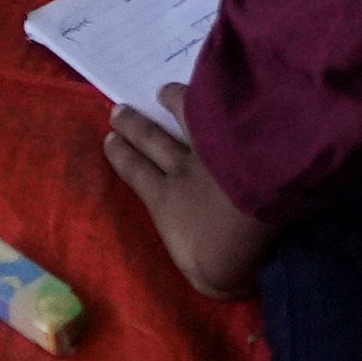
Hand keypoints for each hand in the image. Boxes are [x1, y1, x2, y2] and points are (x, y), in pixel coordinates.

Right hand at [103, 106, 267, 299]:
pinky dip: (209, 94)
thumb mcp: (212, 278)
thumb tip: (213, 272)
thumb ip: (209, 271)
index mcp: (166, 204)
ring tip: (163, 92)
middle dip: (135, 127)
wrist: (252, 219)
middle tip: (118, 110)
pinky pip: (217, 108)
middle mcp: (182, 169)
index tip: (109, 141)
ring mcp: (211, 146)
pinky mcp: (238, 131)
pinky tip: (211, 82)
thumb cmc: (227, 257)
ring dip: (173, 103)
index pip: (138, 175)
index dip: (123, 158)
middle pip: (153, 142)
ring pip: (185, 118)